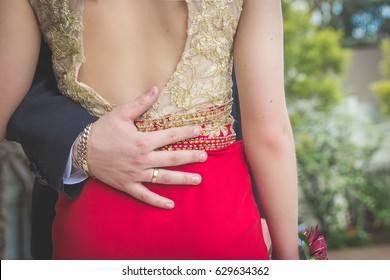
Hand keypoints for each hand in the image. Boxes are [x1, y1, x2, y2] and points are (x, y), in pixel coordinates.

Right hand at [85, 86, 206, 208]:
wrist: (81, 151)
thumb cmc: (102, 131)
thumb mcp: (120, 113)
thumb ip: (141, 103)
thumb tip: (156, 88)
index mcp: (143, 141)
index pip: (171, 136)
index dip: (186, 132)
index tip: (199, 131)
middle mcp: (143, 159)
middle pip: (172, 158)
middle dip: (190, 157)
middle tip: (205, 157)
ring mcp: (136, 175)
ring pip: (164, 178)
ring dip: (182, 179)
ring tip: (198, 179)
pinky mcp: (128, 186)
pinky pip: (145, 196)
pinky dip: (157, 201)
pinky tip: (171, 205)